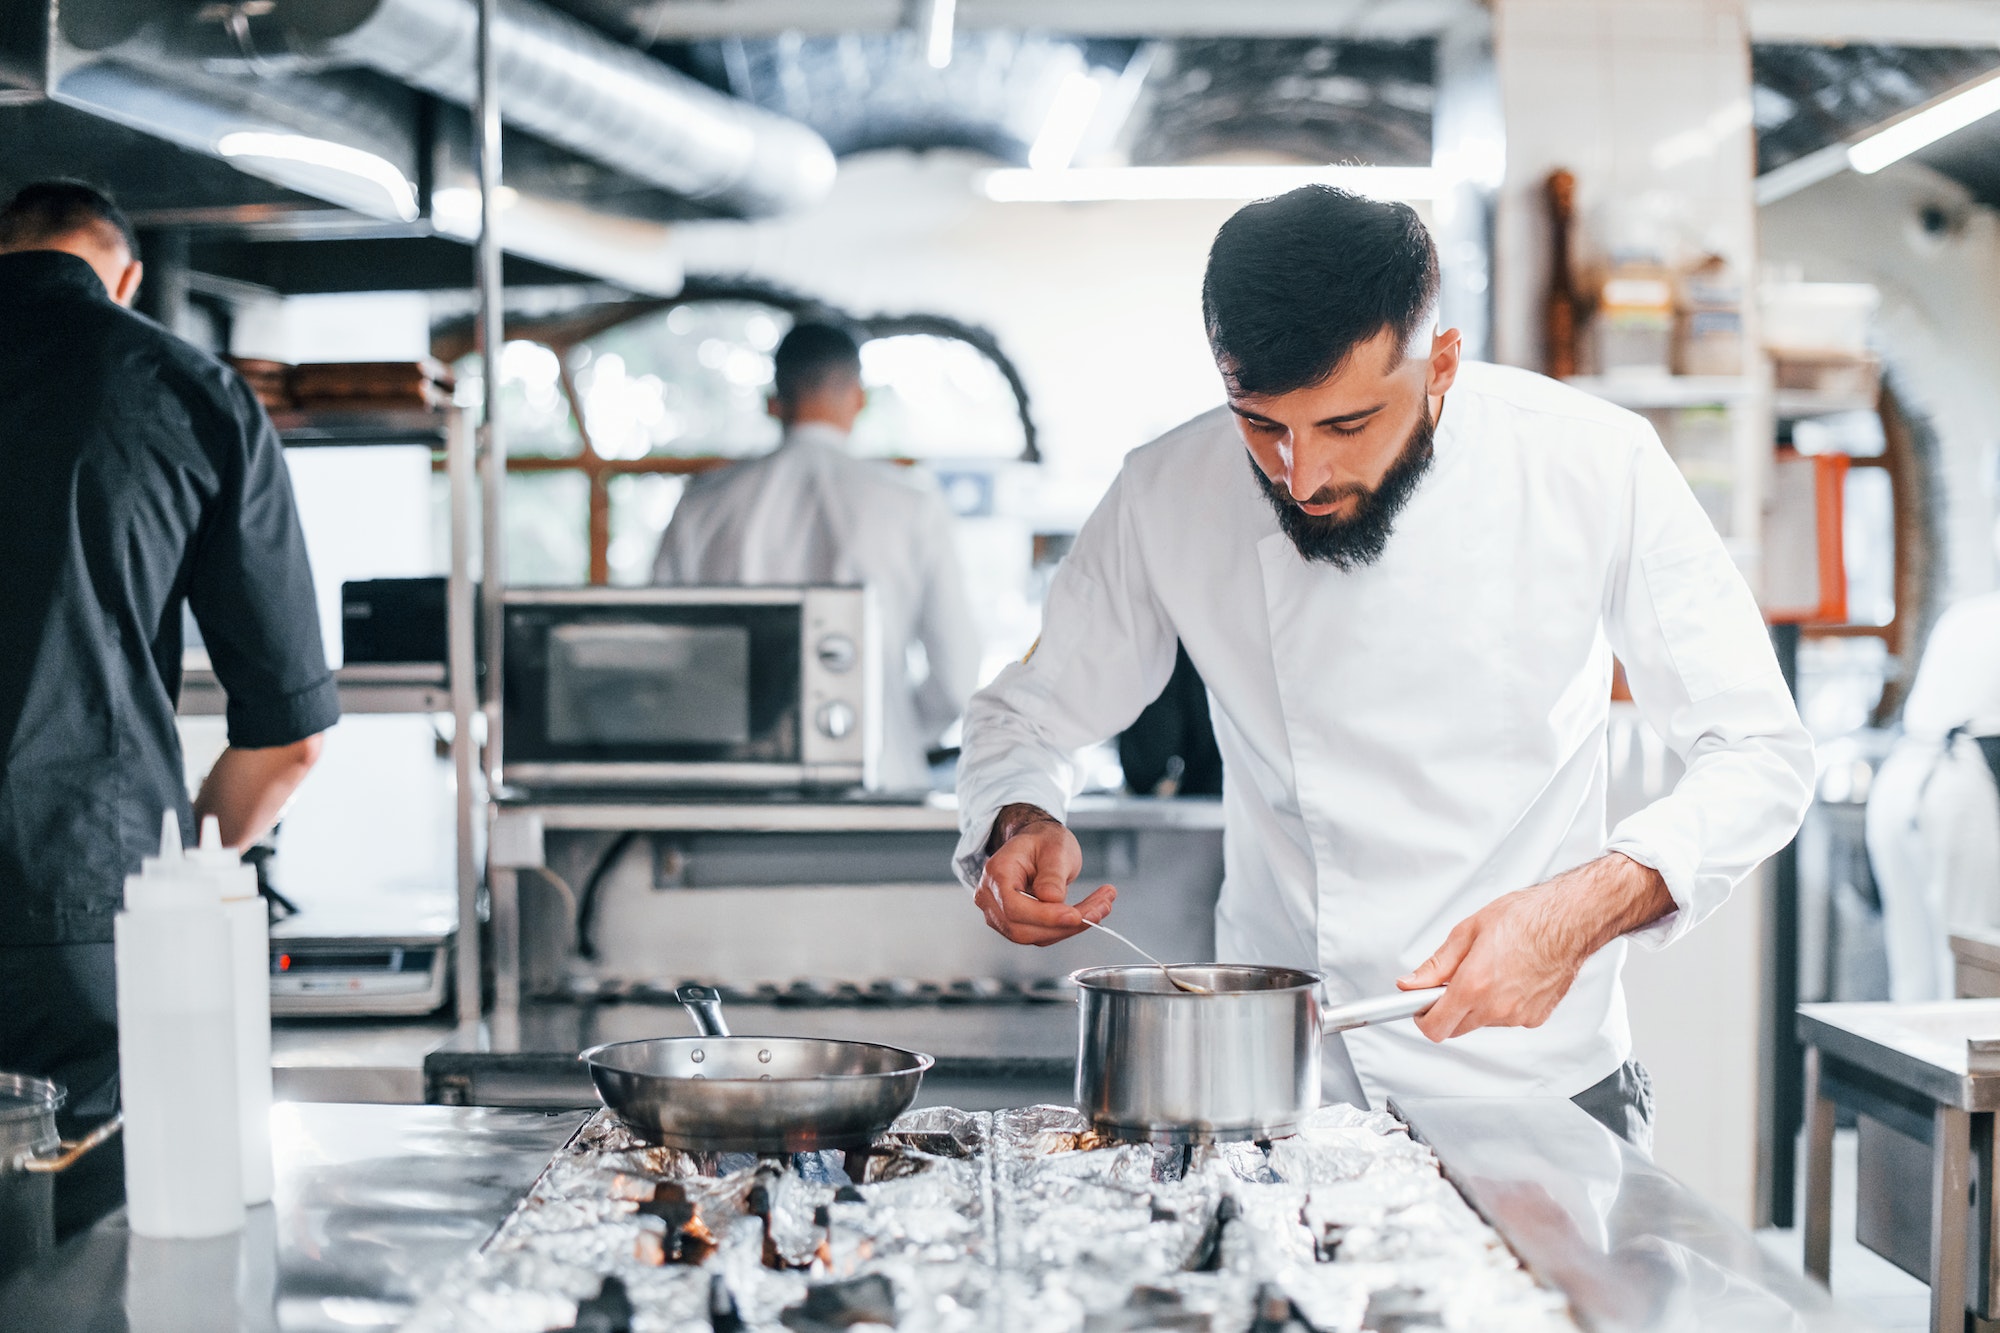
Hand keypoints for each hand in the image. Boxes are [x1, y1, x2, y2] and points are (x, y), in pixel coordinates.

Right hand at [972, 803, 1116, 945]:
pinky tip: (1089, 913)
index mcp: (997, 873)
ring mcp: (1000, 914)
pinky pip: (1041, 934)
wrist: (1037, 842)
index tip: (1075, 915)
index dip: (1044, 916)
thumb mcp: (1055, 847)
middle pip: (1023, 927)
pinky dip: (1067, 928)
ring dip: (1071, 928)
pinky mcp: (1016, 923)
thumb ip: (1052, 874)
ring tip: (1101, 907)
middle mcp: (991, 897)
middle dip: (1065, 925)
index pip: (1014, 906)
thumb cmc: (1043, 840)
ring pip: (1035, 935)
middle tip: (1100, 908)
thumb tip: (1053, 900)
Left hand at [1397, 853, 1673, 1041]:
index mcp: (1475, 985)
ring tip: (1489, 971)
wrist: (1570, 920)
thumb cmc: (1527, 918)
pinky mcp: (1535, 1018)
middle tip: (1452, 982)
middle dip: (1447, 1010)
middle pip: (1456, 1028)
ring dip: (1476, 1005)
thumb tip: (1413, 982)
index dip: (1422, 1018)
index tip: (1419, 1007)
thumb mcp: (1468, 932)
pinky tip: (1510, 977)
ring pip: (1481, 1023)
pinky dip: (1500, 1005)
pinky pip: (1506, 1019)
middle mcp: (1497, 1008)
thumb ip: (1436, 964)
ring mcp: (1518, 1016)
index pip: (1435, 1027)